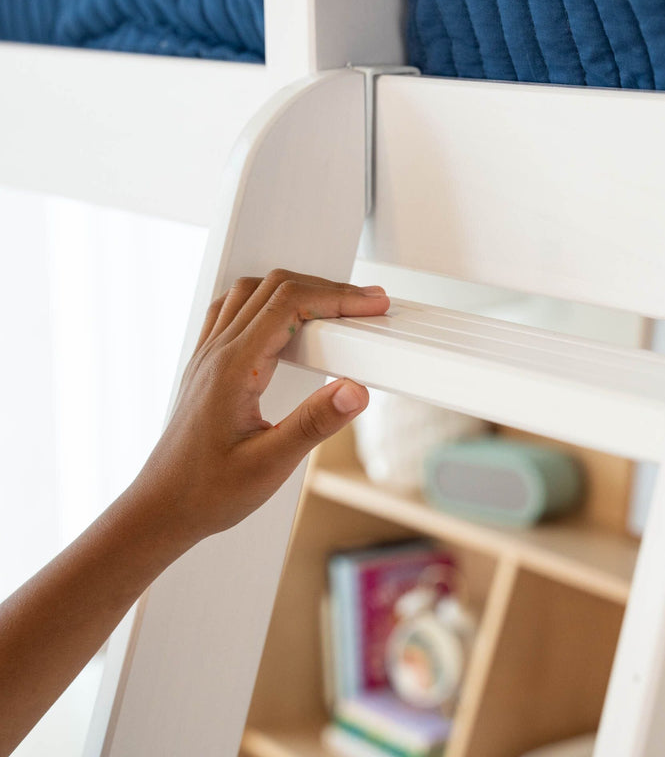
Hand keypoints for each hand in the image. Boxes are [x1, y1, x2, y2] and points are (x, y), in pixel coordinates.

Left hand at [130, 269, 388, 546]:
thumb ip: (314, 424)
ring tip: (332, 307)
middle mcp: (218, 352)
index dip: (338, 296)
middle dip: (326, 288)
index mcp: (234, 368)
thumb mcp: (269, 464)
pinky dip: (266, 300)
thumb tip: (355, 391)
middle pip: (274, 287)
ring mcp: (208, 355)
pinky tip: (282, 319)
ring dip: (296, 289)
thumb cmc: (206, 492)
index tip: (370, 303)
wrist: (162, 508)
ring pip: (252, 291)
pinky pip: (233, 309)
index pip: (289, 304)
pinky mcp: (207, 365)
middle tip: (364, 304)